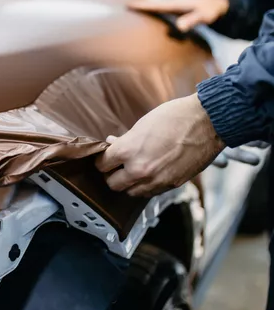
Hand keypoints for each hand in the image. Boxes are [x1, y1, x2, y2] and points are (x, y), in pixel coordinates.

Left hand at [95, 94, 224, 197]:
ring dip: (128, 183)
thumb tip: (113, 144)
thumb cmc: (176, 117)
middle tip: (115, 166)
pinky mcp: (171, 184)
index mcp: (129, 151)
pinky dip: (145, 186)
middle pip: (112, 184)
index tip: (104, 157)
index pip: (102, 165)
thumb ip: (125, 140)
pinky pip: (150, 192)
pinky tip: (148, 174)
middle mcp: (140, 170)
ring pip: (130, 192)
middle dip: (111, 175)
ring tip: (132, 171)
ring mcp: (156, 180)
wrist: (208, 122)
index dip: (102, 160)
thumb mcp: (142, 124)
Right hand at [126, 0, 229, 31]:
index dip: (141, 5)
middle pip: (151, 3)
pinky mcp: (176, 9)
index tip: (127, 5)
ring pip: (155, 5)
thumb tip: (179, 27)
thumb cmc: (213, 11)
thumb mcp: (204, 16)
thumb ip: (192, 20)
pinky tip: (147, 13)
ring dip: (143, 7)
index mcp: (176, 3)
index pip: (155, 4)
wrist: (221, 3)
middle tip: (122, 5)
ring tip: (129, 8)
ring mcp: (174, 5)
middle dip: (137, 4)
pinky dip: (151, 10)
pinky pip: (160, 9)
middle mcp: (172, 2)